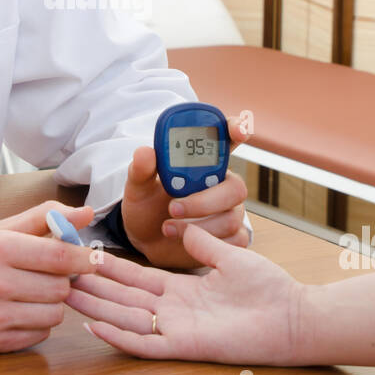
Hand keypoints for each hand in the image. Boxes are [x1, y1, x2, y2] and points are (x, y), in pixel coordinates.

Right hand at [0, 201, 97, 351]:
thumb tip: (86, 213)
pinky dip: (38, 323)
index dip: (84, 257)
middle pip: (61, 287)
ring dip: (51, 303)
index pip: (59, 255)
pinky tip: (21, 310)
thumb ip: (44, 218)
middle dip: (62, 279)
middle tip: (49, 274)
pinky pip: (39, 335)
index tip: (93, 258)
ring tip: (33, 292)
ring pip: (54, 313)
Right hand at [66, 223, 311, 364]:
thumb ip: (202, 243)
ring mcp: (177, 329)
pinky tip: (95, 326)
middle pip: (123, 298)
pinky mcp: (185, 346)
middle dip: (93, 287)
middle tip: (60, 276)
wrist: (293, 316)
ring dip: (97, 308)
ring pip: (126, 319)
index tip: (86, 256)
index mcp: (183, 289)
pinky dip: (119, 336)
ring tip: (66, 297)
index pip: (137, 278)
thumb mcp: (230, 256)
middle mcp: (174, 310)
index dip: (111, 268)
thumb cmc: (269, 288)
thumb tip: (179, 226)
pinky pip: (145, 344)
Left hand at [120, 114, 251, 267]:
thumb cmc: (147, 206)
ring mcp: (230, 212)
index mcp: (204, 164)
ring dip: (198, 226)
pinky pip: (232, 241)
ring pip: (230, 218)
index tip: (236, 130)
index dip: (237, 130)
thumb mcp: (138, 187)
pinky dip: (206, 244)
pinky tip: (184, 241)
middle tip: (173, 207)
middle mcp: (222, 185)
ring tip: (167, 227)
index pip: (227, 140)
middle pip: (235, 188)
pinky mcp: (230, 238)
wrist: (146, 240)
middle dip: (205, 200)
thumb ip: (141, 169)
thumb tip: (145, 152)